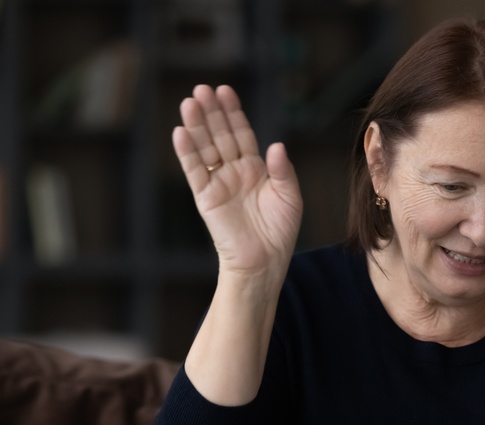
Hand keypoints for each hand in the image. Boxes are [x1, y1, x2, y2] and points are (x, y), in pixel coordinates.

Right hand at [173, 85, 302, 279]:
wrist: (265, 261)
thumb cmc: (280, 231)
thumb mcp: (290, 196)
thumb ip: (283, 170)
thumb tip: (276, 145)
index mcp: (255, 169)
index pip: (241, 134)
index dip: (233, 113)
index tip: (224, 91)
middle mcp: (234, 172)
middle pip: (220, 135)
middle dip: (211, 113)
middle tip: (202, 89)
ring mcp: (218, 183)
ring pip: (205, 149)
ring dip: (196, 126)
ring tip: (189, 102)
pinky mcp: (205, 198)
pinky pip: (194, 172)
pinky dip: (187, 153)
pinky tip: (180, 132)